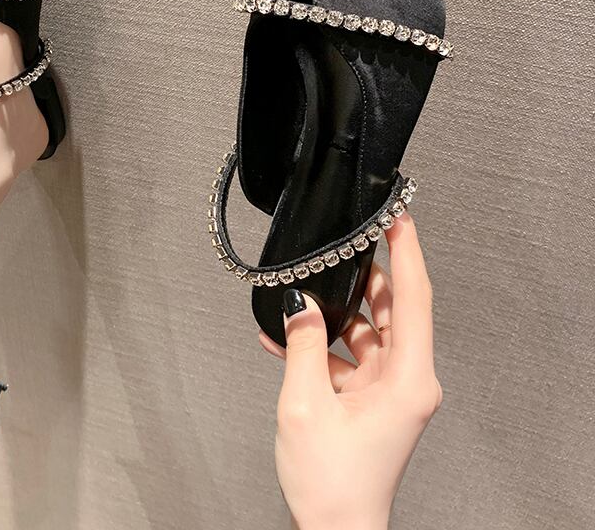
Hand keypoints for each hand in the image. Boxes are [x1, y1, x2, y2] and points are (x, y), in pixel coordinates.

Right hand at [261, 214, 441, 529]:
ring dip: (336, 312)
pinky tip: (286, 337)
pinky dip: (322, 344)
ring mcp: (389, 388)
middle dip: (365, 275)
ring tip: (302, 291)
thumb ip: (302, 344)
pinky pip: (350, 355)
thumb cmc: (331, 483)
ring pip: (368, 329)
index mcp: (408, 379)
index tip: (398, 216)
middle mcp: (407, 380)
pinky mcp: (371, 397)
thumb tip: (299, 303)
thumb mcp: (306, 404)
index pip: (414, 298)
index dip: (407, 252)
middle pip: (392, 309)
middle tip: (345, 242)